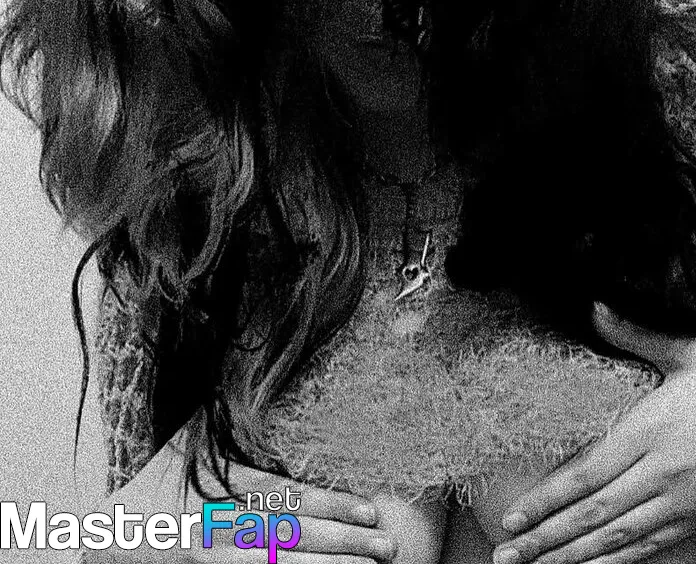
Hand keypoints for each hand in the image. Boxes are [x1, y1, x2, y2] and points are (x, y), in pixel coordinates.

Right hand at [81, 431, 397, 562]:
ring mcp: (214, 561)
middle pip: (293, 537)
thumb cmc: (154, 487)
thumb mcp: (184, 446)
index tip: (371, 509)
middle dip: (345, 544)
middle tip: (389, 546)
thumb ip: (220, 412)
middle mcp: (218, 527)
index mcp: (220, 488)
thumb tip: (248, 354)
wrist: (104, 542)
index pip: (288, 497)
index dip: (333, 504)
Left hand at [492, 304, 695, 563]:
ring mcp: (685, 502)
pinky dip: (617, 563)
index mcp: (656, 427)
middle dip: (546, 538)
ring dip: (573, 558)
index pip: (590, 472)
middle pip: (596, 515)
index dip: (548, 498)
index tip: (513, 515)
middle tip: (505, 554)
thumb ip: (634, 335)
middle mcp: (666, 471)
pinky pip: (652, 548)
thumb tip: (593, 304)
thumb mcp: (690, 350)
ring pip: (619, 539)